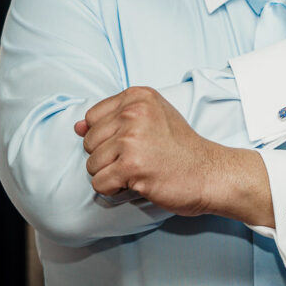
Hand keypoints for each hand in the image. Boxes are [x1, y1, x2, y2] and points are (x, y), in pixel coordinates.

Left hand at [74, 87, 273, 225]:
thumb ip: (114, 118)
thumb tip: (76, 127)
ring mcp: (132, 138)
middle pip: (89, 142)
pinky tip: (138, 183)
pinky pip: (99, 183)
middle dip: (108, 157)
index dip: (108, 137)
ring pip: (92, 164)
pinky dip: (114, 190)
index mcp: (138, 96)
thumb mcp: (152, 119)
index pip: (92, 118)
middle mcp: (133, 112)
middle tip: (140, 159)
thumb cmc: (181, 149)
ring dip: (112, 175)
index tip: (135, 143)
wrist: (210, 173)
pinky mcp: (131, 165)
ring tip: (141, 170)